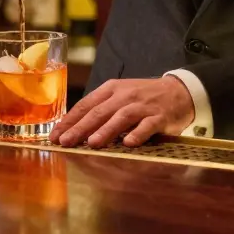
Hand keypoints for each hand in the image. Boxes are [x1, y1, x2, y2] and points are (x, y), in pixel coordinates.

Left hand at [50, 76, 194, 147]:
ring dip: (106, 130)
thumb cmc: (143, 97)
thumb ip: (100, 108)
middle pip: (99, 112)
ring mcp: (142, 106)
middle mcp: (124, 95)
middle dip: (80, 128)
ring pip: (121, 117)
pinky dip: (138, 134)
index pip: (85, 105)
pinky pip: (147, 126)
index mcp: (111, 89)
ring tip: (92, 143)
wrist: (178, 91)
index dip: (69, 120)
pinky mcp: (159, 116)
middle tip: (66, 141)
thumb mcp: (119, 95)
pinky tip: (129, 143)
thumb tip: (73, 127)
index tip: (55, 135)